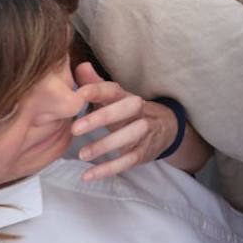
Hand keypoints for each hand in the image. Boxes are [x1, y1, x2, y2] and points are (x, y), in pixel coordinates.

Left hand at [70, 62, 179, 180]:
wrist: (167, 127)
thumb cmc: (129, 112)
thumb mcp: (116, 98)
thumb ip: (96, 85)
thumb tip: (80, 66)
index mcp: (126, 96)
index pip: (113, 90)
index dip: (96, 91)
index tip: (77, 95)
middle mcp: (138, 111)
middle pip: (125, 109)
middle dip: (102, 117)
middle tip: (75, 129)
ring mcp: (144, 132)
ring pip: (130, 136)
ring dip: (106, 145)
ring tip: (82, 155)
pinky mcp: (144, 152)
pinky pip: (129, 160)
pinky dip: (109, 169)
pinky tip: (88, 176)